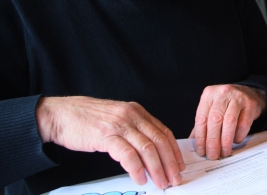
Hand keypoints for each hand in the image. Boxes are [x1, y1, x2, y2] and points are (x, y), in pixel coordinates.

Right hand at [36, 96, 184, 188]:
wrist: (60, 114)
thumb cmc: (87, 119)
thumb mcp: (117, 118)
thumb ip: (134, 129)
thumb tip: (152, 151)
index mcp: (137, 111)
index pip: (164, 132)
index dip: (174, 151)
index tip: (179, 165)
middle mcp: (132, 116)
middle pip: (159, 141)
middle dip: (170, 163)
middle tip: (174, 178)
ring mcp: (119, 125)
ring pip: (147, 149)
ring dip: (157, 169)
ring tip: (160, 182)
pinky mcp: (106, 136)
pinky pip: (128, 154)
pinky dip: (137, 169)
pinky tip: (140, 178)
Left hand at [191, 84, 266, 159]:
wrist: (249, 93)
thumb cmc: (228, 104)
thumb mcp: (213, 108)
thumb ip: (203, 123)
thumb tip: (193, 142)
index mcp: (209, 94)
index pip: (201, 118)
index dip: (200, 137)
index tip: (201, 151)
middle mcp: (222, 93)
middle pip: (215, 120)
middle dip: (212, 141)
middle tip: (212, 155)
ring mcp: (238, 97)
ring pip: (229, 122)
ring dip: (225, 141)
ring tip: (224, 152)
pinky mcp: (250, 104)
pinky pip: (243, 123)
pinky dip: (238, 135)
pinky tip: (236, 141)